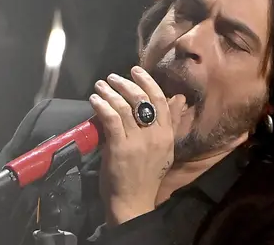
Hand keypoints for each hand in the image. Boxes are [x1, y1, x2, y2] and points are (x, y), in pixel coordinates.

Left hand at [89, 66, 186, 225]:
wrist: (134, 202)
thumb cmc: (147, 175)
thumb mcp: (164, 148)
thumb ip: (170, 122)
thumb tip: (178, 98)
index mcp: (167, 134)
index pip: (160, 100)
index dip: (148, 82)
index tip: (136, 71)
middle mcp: (155, 135)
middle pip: (141, 99)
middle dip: (126, 84)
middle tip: (113, 78)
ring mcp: (137, 141)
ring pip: (123, 107)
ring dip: (110, 92)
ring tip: (100, 86)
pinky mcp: (120, 148)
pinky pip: (111, 119)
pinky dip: (102, 106)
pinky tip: (95, 100)